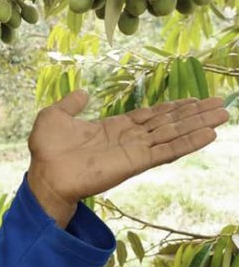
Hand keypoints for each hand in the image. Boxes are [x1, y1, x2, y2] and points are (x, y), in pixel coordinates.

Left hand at [26, 90, 229, 227]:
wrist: (45, 174)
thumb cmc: (47, 149)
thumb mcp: (55, 116)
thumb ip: (71, 104)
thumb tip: (83, 92)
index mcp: (114, 127)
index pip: (149, 116)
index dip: (171, 107)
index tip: (192, 99)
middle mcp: (129, 139)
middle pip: (168, 123)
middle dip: (193, 114)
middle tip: (220, 104)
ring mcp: (134, 151)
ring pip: (173, 134)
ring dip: (198, 125)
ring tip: (222, 114)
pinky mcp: (136, 162)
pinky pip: (166, 151)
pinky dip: (187, 143)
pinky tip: (207, 135)